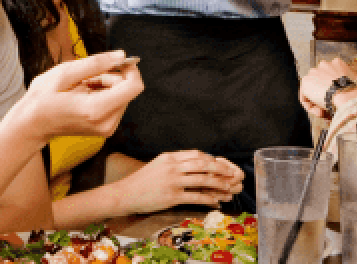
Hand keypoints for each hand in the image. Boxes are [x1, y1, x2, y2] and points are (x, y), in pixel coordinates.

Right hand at [18, 51, 143, 142]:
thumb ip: (96, 63)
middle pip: (127, 89)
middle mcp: (106, 122)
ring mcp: (106, 128)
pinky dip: (103, 94)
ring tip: (81, 87)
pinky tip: (84, 94)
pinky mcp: (105, 128)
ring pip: (122, 95)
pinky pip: (115, 103)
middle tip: (85, 77)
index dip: (129, 69)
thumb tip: (121, 56)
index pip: (134, 86)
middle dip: (111, 76)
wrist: (31, 125)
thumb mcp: (64, 73)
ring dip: (106, 85)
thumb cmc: (42, 99)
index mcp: (96, 109)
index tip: (116, 61)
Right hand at [116, 151, 244, 212]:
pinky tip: (215, 202)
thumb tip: (193, 164)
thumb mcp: (158, 165)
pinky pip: (195, 197)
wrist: (125, 194)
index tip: (219, 164)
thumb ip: (175, 163)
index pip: (196, 154)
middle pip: (203, 164)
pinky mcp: (172, 196)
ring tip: (227, 188)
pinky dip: (208, 199)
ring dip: (218, 184)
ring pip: (202, 180)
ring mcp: (173, 181)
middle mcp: (173, 167)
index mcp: (170, 157)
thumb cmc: (142, 181)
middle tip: (230, 173)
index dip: (210, 159)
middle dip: (220, 169)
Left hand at [298, 57, 356, 119]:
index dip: (335, 91)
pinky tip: (319, 112)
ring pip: (313, 91)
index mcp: (337, 63)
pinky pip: (305, 98)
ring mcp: (314, 72)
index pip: (332, 78)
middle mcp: (324, 65)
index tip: (338, 100)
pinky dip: (311, 107)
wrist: (348, 96)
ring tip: (326, 112)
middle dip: (325, 96)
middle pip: (321, 84)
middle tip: (330, 107)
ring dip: (318, 103)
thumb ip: (355, 81)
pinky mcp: (305, 82)